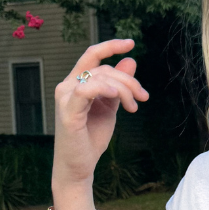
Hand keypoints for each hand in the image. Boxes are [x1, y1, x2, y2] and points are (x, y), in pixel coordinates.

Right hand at [53, 39, 149, 186]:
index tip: (131, 43)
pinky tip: (117, 96)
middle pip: (104, 69)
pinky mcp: (67, 112)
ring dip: (123, 89)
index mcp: (76, 82)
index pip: (93, 55)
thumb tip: (131, 61)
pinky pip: (85, 91)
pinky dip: (103, 89)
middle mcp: (67, 85)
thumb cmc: (91, 137)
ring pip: (100, 78)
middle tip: (143, 98)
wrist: (79, 166)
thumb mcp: (110, 107)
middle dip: (129, 81)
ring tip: (134, 107)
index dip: (111, 46)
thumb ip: (118, 85)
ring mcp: (65, 98)